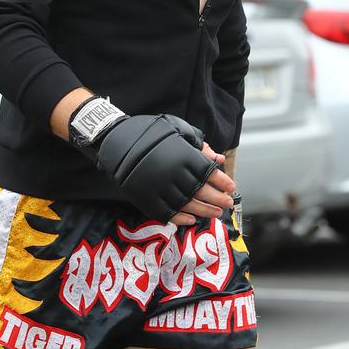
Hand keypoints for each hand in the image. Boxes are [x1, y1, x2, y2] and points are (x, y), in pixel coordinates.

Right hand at [68, 96, 225, 224]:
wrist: (117, 141)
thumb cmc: (149, 133)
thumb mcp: (176, 129)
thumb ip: (198, 144)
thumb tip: (217, 159)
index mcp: (183, 156)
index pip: (209, 173)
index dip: (223, 182)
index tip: (231, 188)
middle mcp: (173, 174)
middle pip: (202, 192)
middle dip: (218, 199)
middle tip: (227, 204)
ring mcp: (159, 188)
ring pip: (187, 205)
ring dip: (204, 211)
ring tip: (215, 213)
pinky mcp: (146, 199)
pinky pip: (167, 213)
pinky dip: (181, 218)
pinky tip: (191, 219)